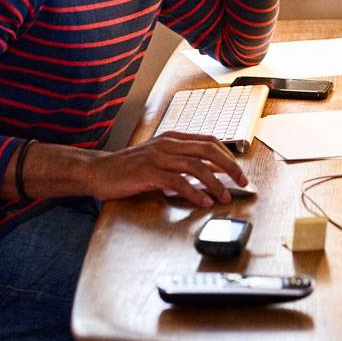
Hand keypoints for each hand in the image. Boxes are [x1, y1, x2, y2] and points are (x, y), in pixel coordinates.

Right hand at [82, 132, 246, 206]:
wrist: (99, 171)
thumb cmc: (129, 168)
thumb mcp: (159, 159)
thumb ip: (182, 161)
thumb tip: (210, 172)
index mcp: (172, 138)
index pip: (209, 141)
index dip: (228, 156)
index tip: (240, 172)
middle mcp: (167, 144)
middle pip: (208, 150)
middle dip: (230, 167)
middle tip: (242, 183)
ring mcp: (158, 157)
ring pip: (196, 166)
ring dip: (215, 183)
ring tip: (224, 197)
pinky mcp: (148, 172)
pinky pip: (177, 181)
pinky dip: (194, 192)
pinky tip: (202, 202)